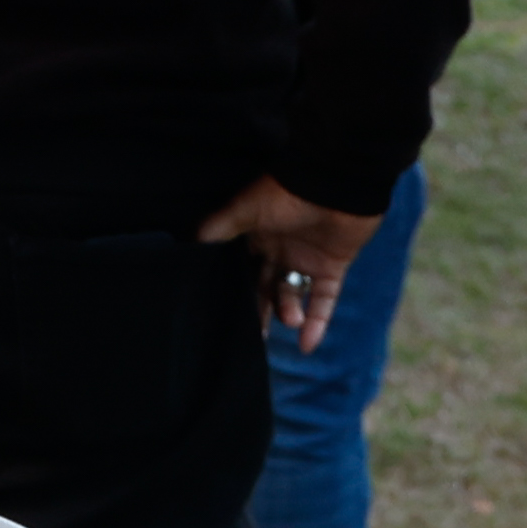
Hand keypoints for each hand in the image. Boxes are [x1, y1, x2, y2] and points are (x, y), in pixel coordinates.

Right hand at [194, 176, 387, 350]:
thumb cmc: (287, 192)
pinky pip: (324, 299)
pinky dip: (318, 322)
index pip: (241, 269)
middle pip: (264, 288)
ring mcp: (307, 259)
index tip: (223, 313)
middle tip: (251, 337)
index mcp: (256, 236)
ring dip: (288, 313)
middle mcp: (279, 249)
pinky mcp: (333, 266)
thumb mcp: (244, 210)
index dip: (234, 290)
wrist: (337, 182)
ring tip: (288, 320)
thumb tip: (189, 245)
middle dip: (257, 311)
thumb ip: (218, 228)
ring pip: (292, 296)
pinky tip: (307, 345)